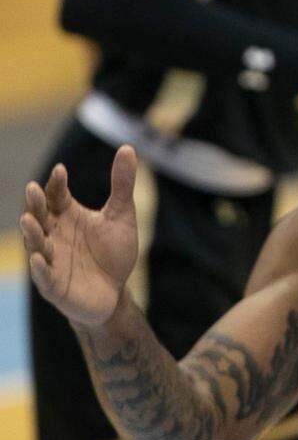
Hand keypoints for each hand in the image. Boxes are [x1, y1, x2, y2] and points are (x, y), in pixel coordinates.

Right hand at [22, 146, 138, 328]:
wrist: (116, 293)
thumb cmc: (113, 252)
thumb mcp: (121, 215)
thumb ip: (122, 184)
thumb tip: (128, 147)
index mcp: (66, 216)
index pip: (56, 195)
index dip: (57, 184)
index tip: (61, 170)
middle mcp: (54, 235)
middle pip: (40, 216)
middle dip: (35, 204)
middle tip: (33, 188)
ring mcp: (51, 260)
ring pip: (36, 244)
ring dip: (31, 233)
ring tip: (28, 219)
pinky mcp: (54, 285)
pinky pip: (44, 276)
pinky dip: (40, 267)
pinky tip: (39, 258)